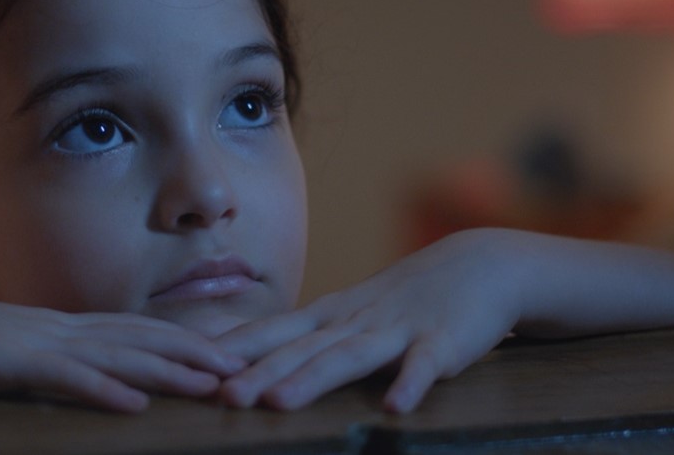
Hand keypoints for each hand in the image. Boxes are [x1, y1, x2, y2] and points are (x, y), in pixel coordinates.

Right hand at [0, 272, 244, 412]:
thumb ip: (30, 362)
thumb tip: (65, 377)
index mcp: (52, 328)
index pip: (131, 333)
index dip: (181, 342)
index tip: (225, 354)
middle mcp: (54, 329)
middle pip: (140, 338)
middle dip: (197, 352)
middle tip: (247, 366)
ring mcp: (32, 343)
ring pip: (116, 356)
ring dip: (169, 371)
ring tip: (215, 383)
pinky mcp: (5, 364)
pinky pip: (63, 378)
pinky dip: (103, 390)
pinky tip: (136, 405)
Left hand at [215, 228, 526, 412]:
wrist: (481, 265)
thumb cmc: (409, 298)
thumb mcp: (355, 313)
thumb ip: (313, 339)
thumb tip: (257, 363)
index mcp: (332, 315)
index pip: (274, 331)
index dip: (235, 351)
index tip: (193, 368)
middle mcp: (356, 320)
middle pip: (301, 349)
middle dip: (259, 372)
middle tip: (221, 398)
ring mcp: (398, 330)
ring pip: (349, 356)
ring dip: (312, 379)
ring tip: (277, 403)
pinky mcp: (442, 343)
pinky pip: (424, 367)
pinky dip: (410, 385)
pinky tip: (393, 407)